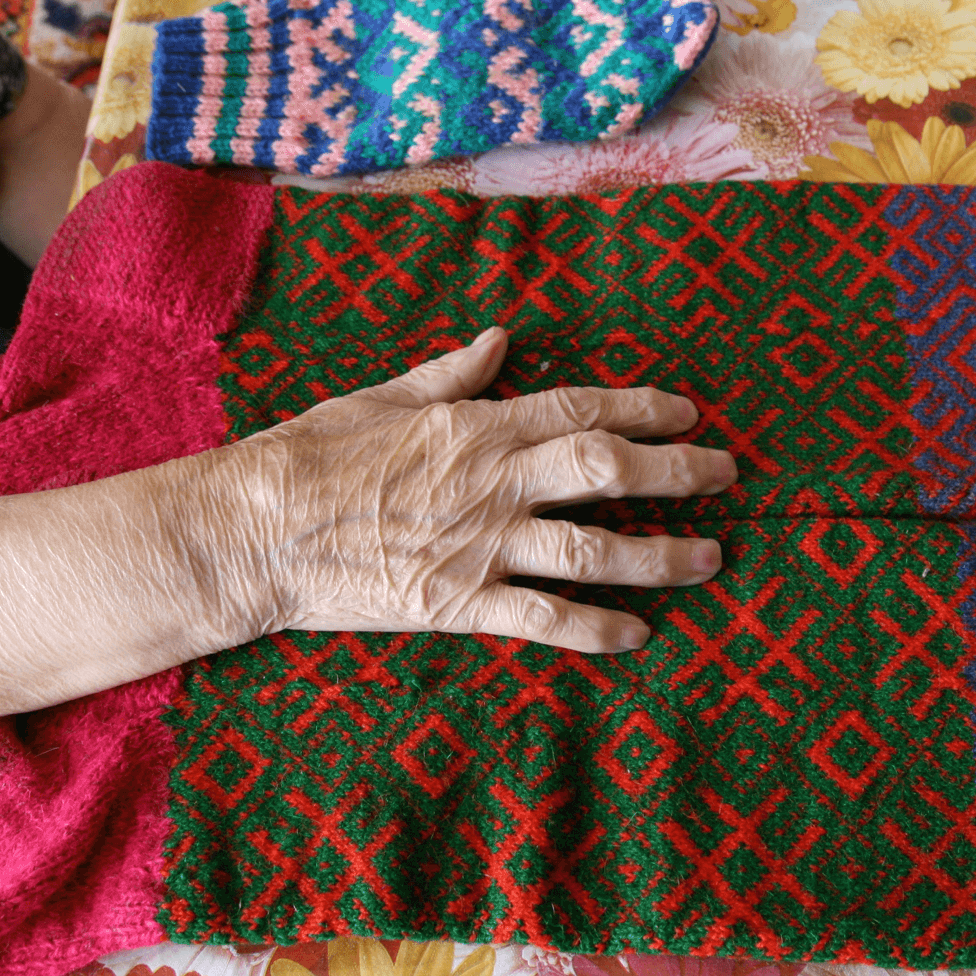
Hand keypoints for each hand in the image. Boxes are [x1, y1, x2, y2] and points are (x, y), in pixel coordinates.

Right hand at [220, 326, 736, 651]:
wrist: (251, 532)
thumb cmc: (308, 456)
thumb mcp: (377, 398)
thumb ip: (448, 374)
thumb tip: (499, 340)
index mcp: (474, 425)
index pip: (580, 408)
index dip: (643, 408)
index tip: (687, 413)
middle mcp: (492, 481)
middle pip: (607, 471)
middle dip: (677, 471)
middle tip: (724, 474)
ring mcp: (480, 545)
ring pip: (594, 549)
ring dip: (660, 554)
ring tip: (710, 557)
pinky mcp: (458, 604)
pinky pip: (544, 618)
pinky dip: (596, 628)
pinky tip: (638, 634)